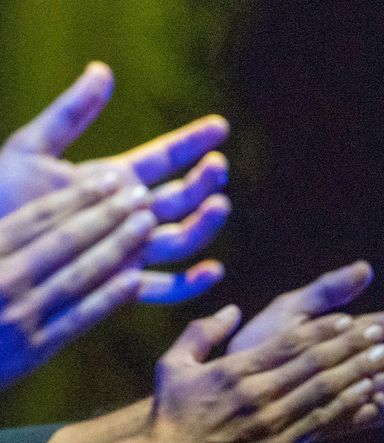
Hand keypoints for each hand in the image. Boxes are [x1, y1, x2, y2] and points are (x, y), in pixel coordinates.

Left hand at [0, 62, 230, 302]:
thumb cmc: (2, 197)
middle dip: (203, 181)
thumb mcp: (31, 147)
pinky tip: (213, 268)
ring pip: (182, 239)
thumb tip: (103, 70)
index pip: (165, 157)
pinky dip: (193, 283)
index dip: (192, 141)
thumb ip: (70, 112)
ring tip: (218, 204)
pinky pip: (167, 289)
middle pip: (181, 198)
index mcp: (115, 180)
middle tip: (215, 166)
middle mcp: (129, 215)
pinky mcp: (122, 284)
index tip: (219, 126)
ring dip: (206, 223)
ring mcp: (130, 249)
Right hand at [0, 172, 155, 387]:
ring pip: (78, 275)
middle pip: (65, 240)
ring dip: (118, 248)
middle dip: (108, 215)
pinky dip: (108, 298)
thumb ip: (3, 238)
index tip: (111, 179)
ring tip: (148, 224)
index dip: (78, 196)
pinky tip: (136, 278)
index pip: (37, 218)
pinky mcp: (32, 351)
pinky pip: (78, 318)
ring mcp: (18, 317)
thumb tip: (39, 211)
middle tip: (142, 194)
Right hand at [145, 297, 383, 442]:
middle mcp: (257, 393)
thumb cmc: (168, 417)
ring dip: (360, 370)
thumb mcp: (172, 366)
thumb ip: (202, 334)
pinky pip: (323, 421)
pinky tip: (372, 393)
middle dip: (353, 344)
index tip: (350, 317)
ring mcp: (272, 421)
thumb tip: (231, 310)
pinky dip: (350, 405)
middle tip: (383, 329)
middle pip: (315, 362)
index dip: (324, 328)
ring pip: (325, 390)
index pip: (289, 343)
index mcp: (234, 370)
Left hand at [226, 261, 383, 434]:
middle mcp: (358, 363)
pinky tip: (382, 399)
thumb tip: (366, 268)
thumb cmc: (258, 345)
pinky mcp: (344, 419)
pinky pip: (373, 416)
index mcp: (351, 334)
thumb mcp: (291, 310)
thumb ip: (327, 291)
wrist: (230, 391)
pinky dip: (383, 408)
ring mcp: (354, 391)